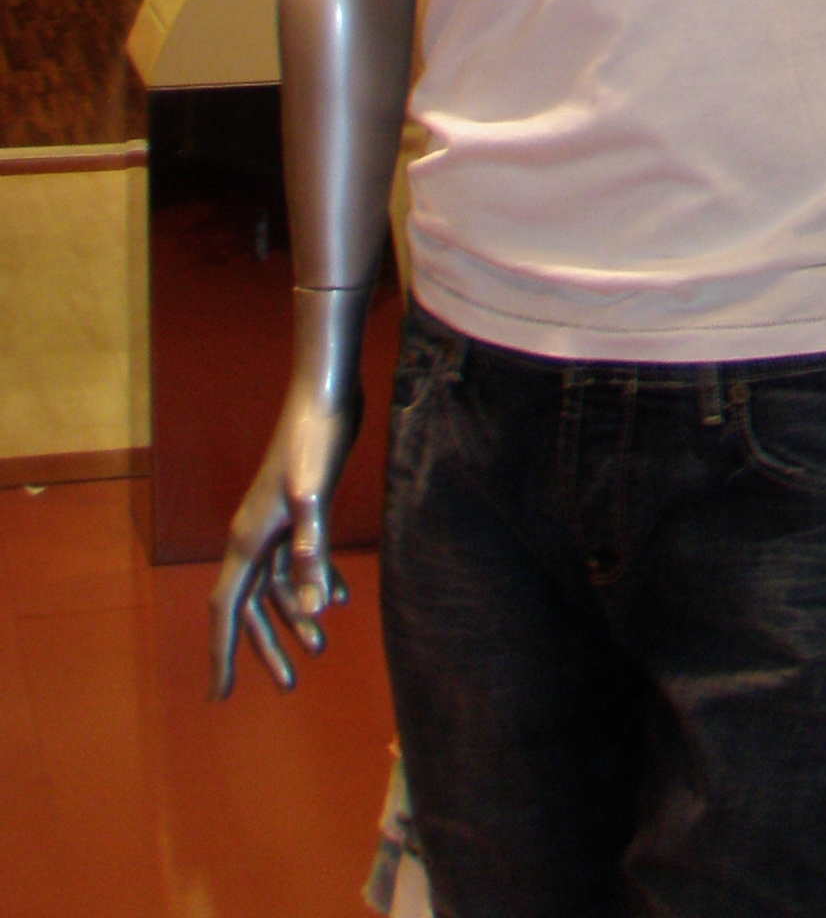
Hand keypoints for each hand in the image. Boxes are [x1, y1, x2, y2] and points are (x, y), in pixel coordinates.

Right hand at [209, 368, 361, 697]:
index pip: (227, 610)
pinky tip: (340, 599)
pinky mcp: (300, 510)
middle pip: (253, 606)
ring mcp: (276, 523)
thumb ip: (314, 553)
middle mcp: (254, 536)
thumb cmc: (316, 441)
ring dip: (297, 616)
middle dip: (267, 646)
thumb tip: (315, 613)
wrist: (327, 393)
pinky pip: (300, 560)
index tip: (220, 697)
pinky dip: (316, 580)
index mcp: (248, 540)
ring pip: (278, 585)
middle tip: (288, 686)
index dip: (224, 653)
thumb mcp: (317, 498)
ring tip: (320, 649)